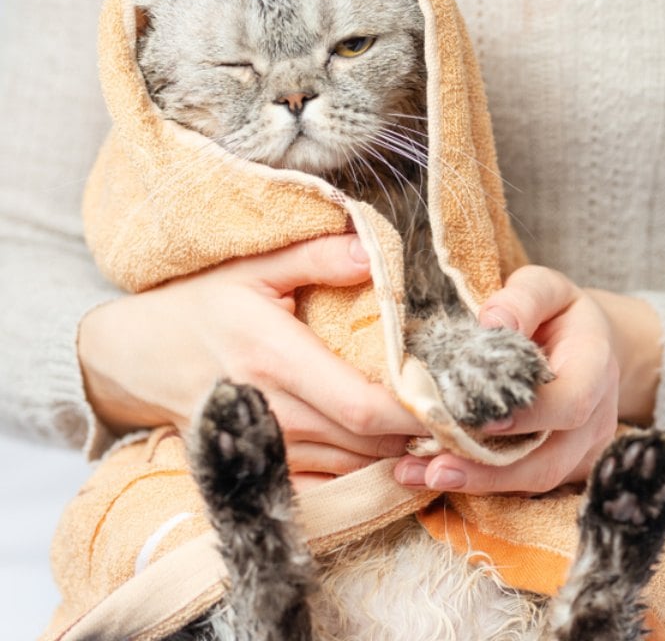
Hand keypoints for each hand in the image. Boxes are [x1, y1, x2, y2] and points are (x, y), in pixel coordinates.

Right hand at [78, 234, 425, 487]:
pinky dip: (368, 468)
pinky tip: (398, 447)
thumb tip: (373, 248)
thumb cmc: (199, 306)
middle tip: (469, 413)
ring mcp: (267, 446)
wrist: (133, 358)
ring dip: (401, 451)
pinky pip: (330, 478)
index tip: (459, 400)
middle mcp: (274, 411)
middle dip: (422, 433)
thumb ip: (316, 257)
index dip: (416, 413)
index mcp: (276, 358)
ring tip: (444, 425)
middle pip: (368, 442)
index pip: (362, 406)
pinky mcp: (263, 465)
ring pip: (354, 465)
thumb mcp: (252, 268)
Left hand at [393, 265, 661, 494]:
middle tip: (433, 469)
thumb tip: (492, 321)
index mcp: (596, 366)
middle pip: (551, 460)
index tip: (480, 419)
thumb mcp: (546, 288)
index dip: (528, 418)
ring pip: (536, 480)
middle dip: (492, 471)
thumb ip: (523, 298)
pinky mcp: (564, 466)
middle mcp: (597, 416)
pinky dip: (482, 482)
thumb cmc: (558, 313)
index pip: (571, 403)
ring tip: (421, 475)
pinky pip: (526, 484)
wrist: (588, 344)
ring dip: (479, 483)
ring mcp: (584, 448)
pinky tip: (435, 472)